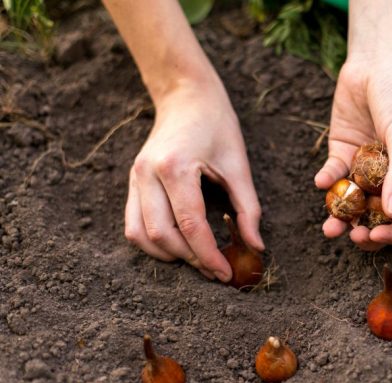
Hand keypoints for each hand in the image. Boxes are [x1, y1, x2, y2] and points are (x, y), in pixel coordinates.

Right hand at [124, 81, 263, 281]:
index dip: (209, 255)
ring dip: (168, 255)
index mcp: (175, 167)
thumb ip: (248, 209)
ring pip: (140, 235)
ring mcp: (135, 178)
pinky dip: (153, 243)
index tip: (226, 274)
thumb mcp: (239, 165)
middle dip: (190, 259)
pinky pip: (133, 224)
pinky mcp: (132, 182)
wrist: (186, 97)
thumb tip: (256, 248)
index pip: (190, 225)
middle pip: (162, 235)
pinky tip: (178, 246)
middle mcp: (147, 174)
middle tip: (216, 270)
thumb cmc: (217, 126)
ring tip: (197, 260)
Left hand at [315, 62, 391, 250]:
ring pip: (354, 203)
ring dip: (342, 217)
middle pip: (381, 217)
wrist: (375, 64)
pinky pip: (335, 176)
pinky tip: (321, 180)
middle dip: (366, 231)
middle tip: (352, 237)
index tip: (377, 237)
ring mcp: (366, 169)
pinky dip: (328, 181)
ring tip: (330, 228)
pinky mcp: (343, 155)